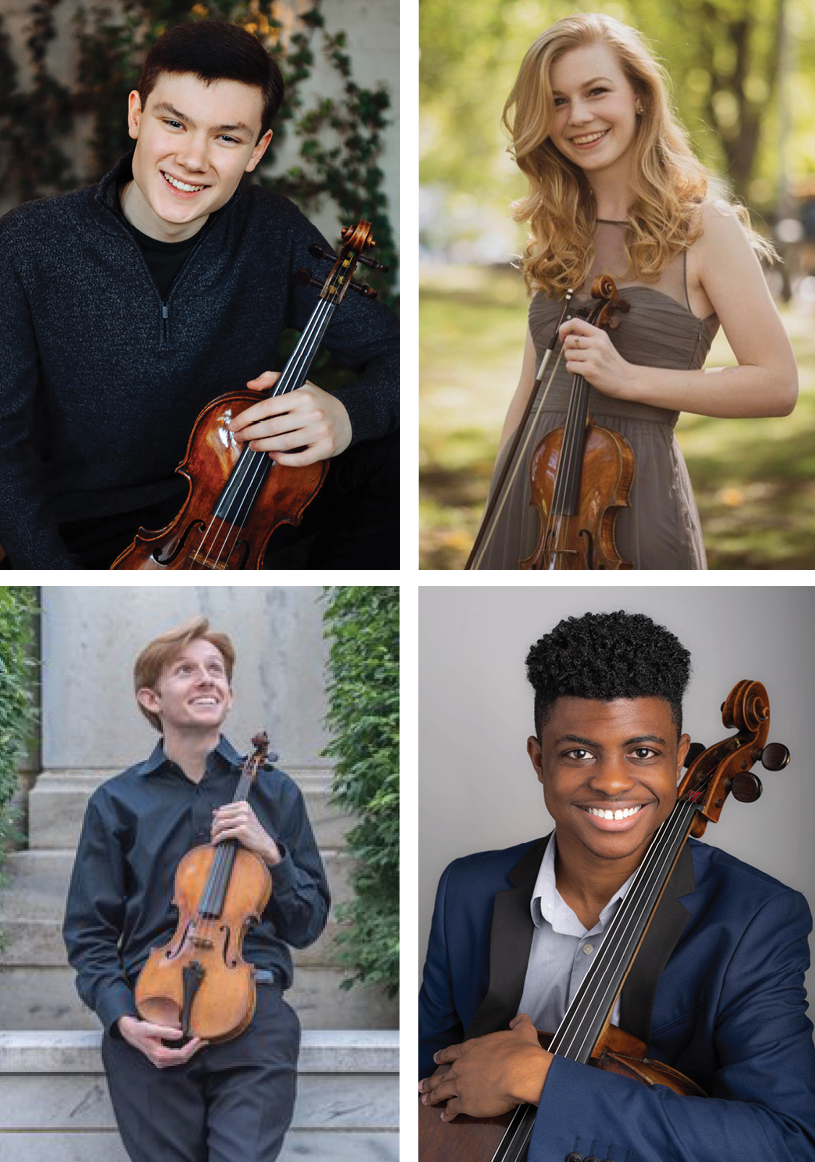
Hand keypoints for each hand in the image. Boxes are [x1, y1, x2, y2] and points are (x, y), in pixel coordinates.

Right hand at [117, 1015, 205, 1068]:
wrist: (130, 1032)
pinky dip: (185, 1053)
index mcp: (159, 1054)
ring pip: (180, 1060)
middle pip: (183, 1059)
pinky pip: (176, 1058)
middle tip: (205, 1040)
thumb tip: (180, 1033)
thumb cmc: (140, 1029)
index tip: (199, 1038)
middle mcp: (160, 1061)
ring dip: (191, 1052)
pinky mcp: (161, 1059)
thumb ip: (165, 1031)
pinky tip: (190, 1045)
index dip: (192, 1048)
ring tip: (200, 1042)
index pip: (181, 1054)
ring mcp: (160, 1061)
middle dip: (194, 1050)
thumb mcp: (151, 1027)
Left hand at [212, 801, 281, 865]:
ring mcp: (243, 820)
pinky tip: (215, 842)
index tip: (215, 826)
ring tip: (213, 838)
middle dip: (214, 825)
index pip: (222, 810)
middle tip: (212, 833)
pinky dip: (217, 839)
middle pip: (220, 816)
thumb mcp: (243, 818)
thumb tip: (214, 811)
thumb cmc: (252, 831)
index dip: (216, 819)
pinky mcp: (242, 830)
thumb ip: (230, 814)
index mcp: (244, 805)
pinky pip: (223, 834)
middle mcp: (244, 810)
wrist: (264, 843)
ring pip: (220, 824)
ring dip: (214, 832)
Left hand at [228, 372, 351, 465]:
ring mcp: (320, 432)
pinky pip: (300, 459)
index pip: (268, 406)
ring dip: (263, 446)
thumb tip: (250, 385)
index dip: (247, 417)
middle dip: (251, 434)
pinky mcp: (325, 448)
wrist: (349, 416)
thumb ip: (273, 379)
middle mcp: (312, 413)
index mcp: (302, 395)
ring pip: (284, 443)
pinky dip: (283, 459)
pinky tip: (272, 455)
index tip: (235, 424)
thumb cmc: (317, 401)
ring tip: (253, 446)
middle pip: (273, 427)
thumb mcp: (299, 384)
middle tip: (240, 437)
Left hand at [418, 1014, 551, 1120]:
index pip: (452, 1052)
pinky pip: (453, 1109)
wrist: (520, 1072)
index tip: (436, 1059)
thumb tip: (520, 1020)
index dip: (442, 1056)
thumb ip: (519, 1023)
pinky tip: (444, 1117)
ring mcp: (462, 1085)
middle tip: (421, 1084)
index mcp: (472, 1048)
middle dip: (431, 1080)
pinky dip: (447, 1114)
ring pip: (441, 1091)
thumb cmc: (521, 1053)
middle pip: (442, 1074)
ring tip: (425, 1100)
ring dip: (432, 1096)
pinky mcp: (467, 1103)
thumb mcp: (522, 1031)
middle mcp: (463, 1065)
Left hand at [559, 317, 635, 399]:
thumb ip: (588, 338)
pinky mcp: (589, 369)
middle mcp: (597, 343)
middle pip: (568, 340)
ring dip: (571, 361)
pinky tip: (581, 372)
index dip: (564, 328)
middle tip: (575, 356)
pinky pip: (570, 366)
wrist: (626, 379)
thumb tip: (567, 335)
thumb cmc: (612, 363)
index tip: (563, 337)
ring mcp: (594, 356)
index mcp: (600, 334)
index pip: (575, 322)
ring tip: (581, 365)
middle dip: (567, 349)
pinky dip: (572, 371)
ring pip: (567, 354)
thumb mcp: (604, 344)